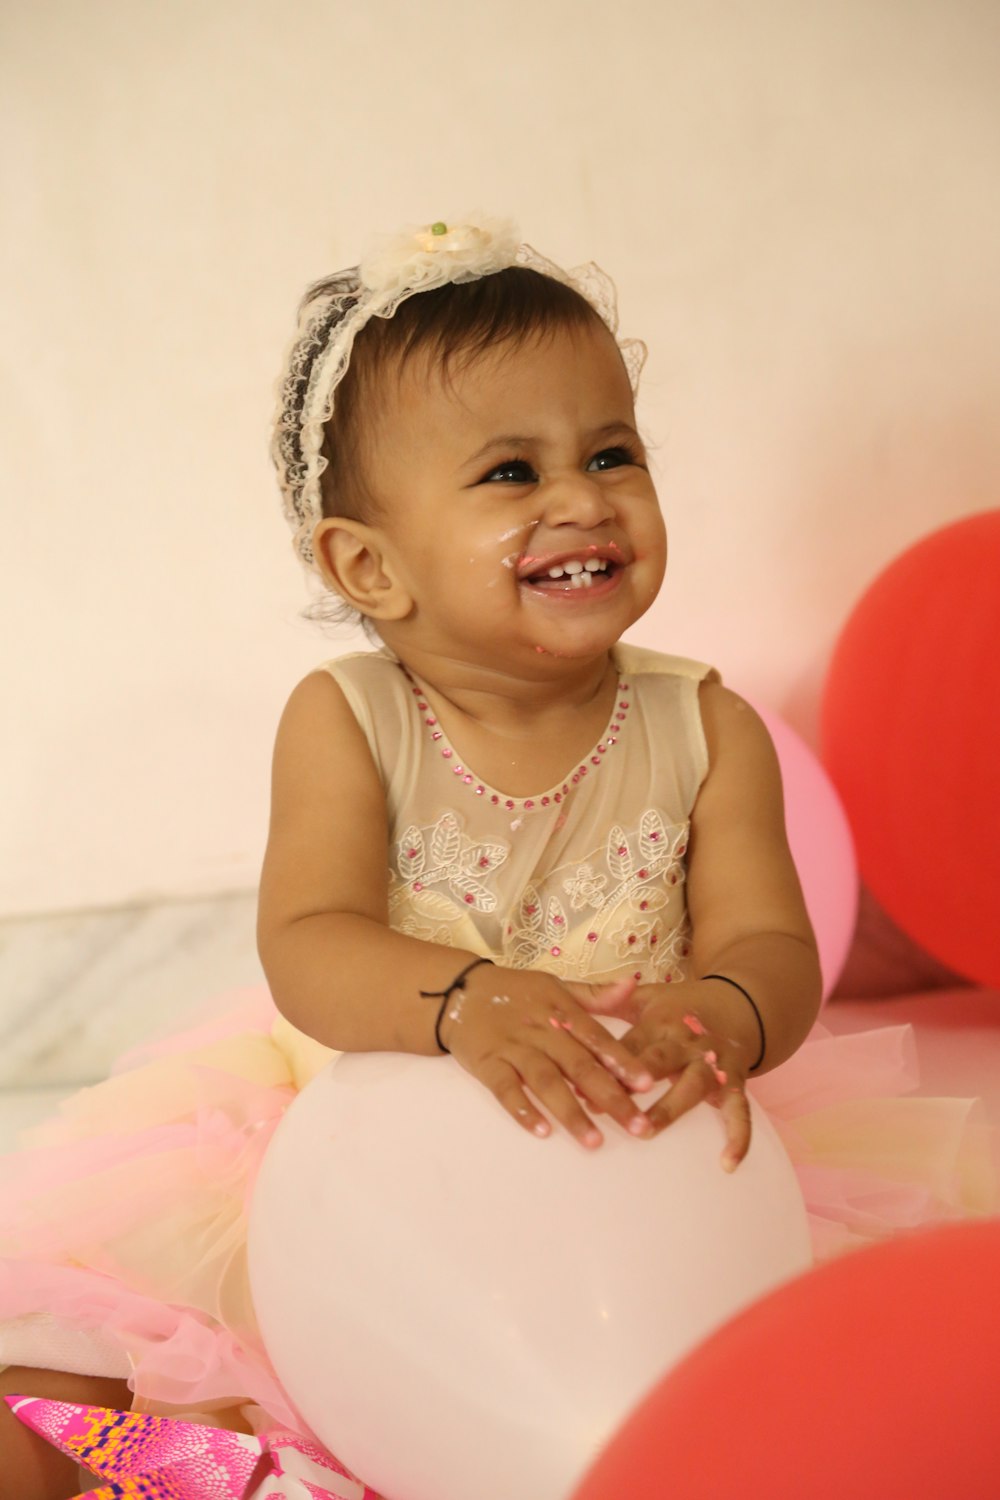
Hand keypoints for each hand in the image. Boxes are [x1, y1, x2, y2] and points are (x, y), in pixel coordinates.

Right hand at [438, 968, 655, 1148]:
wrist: (457, 991)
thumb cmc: (515, 992)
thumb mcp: (555, 986)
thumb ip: (594, 993)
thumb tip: (632, 984)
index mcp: (561, 1011)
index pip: (597, 1038)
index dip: (623, 1061)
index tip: (648, 1085)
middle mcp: (541, 1030)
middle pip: (579, 1065)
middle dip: (611, 1097)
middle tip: (637, 1126)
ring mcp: (513, 1048)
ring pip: (546, 1081)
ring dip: (571, 1111)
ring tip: (594, 1140)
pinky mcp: (487, 1064)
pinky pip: (505, 1090)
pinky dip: (522, 1109)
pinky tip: (542, 1131)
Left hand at [574, 978, 753, 1170]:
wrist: (739, 1005)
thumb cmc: (680, 1007)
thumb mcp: (644, 998)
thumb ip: (603, 1003)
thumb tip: (561, 1009)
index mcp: (661, 1020)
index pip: (629, 1044)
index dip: (605, 1063)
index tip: (574, 1084)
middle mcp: (687, 1041)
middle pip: (659, 1062)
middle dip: (634, 1085)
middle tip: (608, 1108)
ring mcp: (714, 1063)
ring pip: (692, 1086)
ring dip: (670, 1109)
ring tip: (645, 1132)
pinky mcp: (736, 1083)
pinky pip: (740, 1112)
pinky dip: (739, 1138)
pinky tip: (727, 1165)